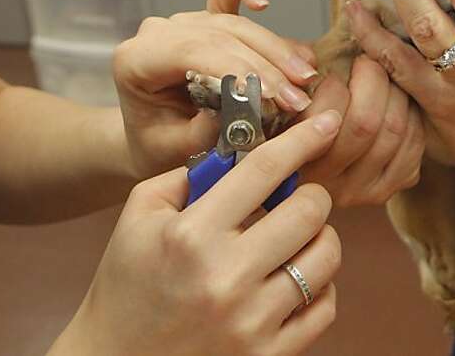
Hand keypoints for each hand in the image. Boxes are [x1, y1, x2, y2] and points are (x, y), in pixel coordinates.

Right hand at [50, 111, 343, 355]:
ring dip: (319, 239)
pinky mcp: (269, 355)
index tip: (326, 122)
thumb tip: (243, 149)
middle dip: (311, 196)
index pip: (264, 171)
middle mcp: (225, 278)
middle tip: (297, 200)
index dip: (303, 140)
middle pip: (310, 212)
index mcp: (191, 236)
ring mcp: (251, 322)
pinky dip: (318, 287)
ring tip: (294, 242)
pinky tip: (292, 280)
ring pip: (326, 257)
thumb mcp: (139, 218)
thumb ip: (190, 175)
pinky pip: (325, 306)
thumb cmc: (128, 285)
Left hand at [114, 0, 320, 179]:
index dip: (237, 68)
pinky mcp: (207, 19)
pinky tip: (262, 0)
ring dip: (275, 50)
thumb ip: (207, 129)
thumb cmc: (159, 146)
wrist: (151, 142)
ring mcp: (184, 22)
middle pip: (221, 36)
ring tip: (304, 77)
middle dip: (265, 66)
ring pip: (237, 24)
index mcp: (136, 60)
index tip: (273, 95)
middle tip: (297, 98)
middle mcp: (159, 33)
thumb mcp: (176, 150)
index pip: (192, 51)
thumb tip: (246, 106)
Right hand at [297, 55, 425, 205]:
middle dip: (372, 79)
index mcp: (293, 161)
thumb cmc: (290, 127)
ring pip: (394, 129)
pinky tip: (397, 103)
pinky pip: (412, 143)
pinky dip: (411, 115)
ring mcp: (361, 191)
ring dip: (395, 93)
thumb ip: (289, 82)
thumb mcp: (279, 104)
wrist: (307, 177)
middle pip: (365, 123)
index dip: (334, 85)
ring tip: (383, 78)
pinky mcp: (389, 189)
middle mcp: (327, 184)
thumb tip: (310, 60)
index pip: (323, 119)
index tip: (334, 71)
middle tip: (366, 62)